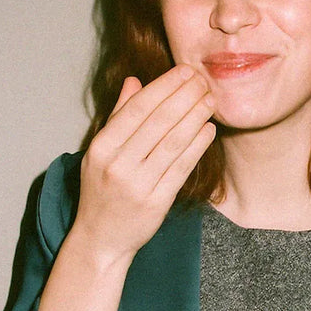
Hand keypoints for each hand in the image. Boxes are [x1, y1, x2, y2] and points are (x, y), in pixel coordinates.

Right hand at [73, 65, 215, 262]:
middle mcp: (117, 165)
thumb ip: (118, 115)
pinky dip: (197, 146)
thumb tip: (134, 81)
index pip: (136, 109)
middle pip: (158, 122)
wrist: (101, 239)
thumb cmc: (102, 190)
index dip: (163, 87)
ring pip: (173, 143)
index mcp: (101, 147)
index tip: (184, 71)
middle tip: (203, 80)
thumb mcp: (100, 152)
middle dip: (184, 96)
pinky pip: (182, 168)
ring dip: (195, 117)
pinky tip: (208, 129)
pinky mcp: (157, 203)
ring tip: (210, 100)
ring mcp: (137, 185)